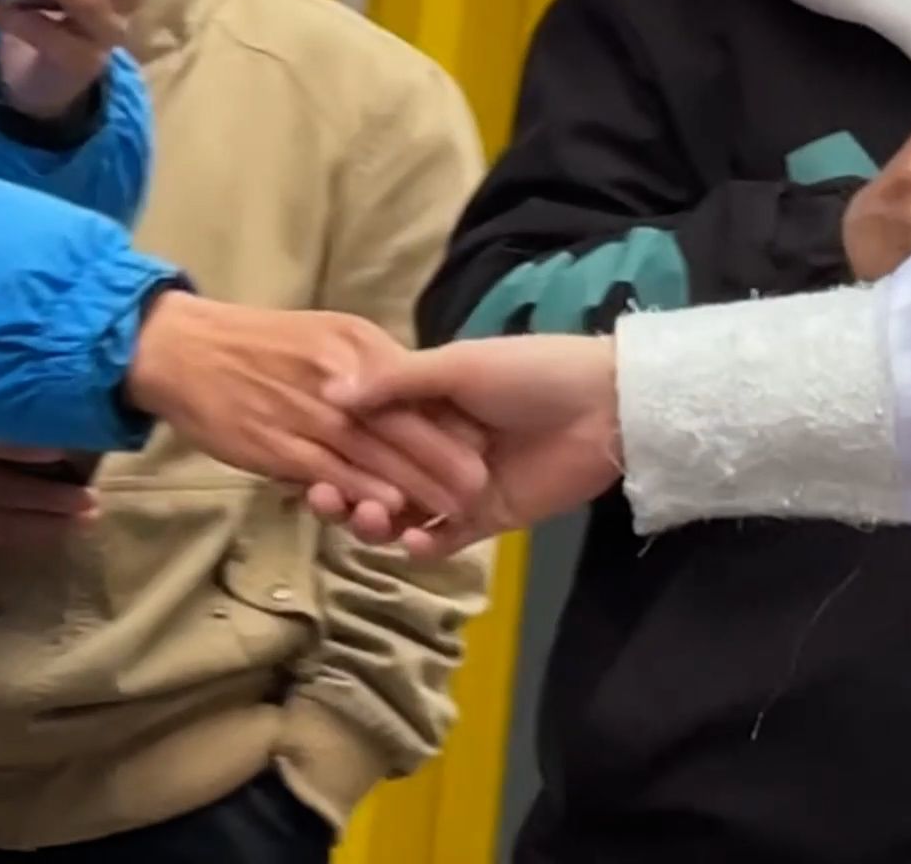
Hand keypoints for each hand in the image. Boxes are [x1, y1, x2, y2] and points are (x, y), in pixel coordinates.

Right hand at [0, 424, 98, 548]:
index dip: (28, 449)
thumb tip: (48, 411)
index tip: (63, 451)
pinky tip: (59, 531)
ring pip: (8, 522)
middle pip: (8, 491)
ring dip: (52, 523)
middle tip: (92, 500)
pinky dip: (31, 534)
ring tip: (88, 520)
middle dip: (54, 499)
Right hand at [125, 292, 488, 527]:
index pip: (414, 385)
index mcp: (354, 345)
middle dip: (444, 456)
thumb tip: (412, 394)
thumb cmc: (255, 340)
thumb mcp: (325, 332)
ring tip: (451, 504)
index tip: (483, 440)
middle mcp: (338, 376)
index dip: (447, 416)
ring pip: (370, 454)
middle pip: (402, 423)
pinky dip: (359, 491)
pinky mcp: (278, 445)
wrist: (182, 346)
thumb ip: (370, 363)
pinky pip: (327, 473)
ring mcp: (307, 413)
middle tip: (481, 481)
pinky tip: (388, 509)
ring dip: (413, 483)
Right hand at [306, 337, 625, 558]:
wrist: (604, 407)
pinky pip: (444, 540)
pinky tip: (413, 541)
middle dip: (349, 490)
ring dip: (379, 521)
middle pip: (378, 477)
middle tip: (326, 499)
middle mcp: (438, 447)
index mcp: (428, 405)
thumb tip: (329, 392)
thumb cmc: (531, 372)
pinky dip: (423, 545)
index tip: (305, 461)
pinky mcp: (487, 518)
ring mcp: (460, 486)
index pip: (369, 432)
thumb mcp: (459, 366)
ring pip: (404, 513)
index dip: (336, 447)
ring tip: (369, 519)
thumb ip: (397, 383)